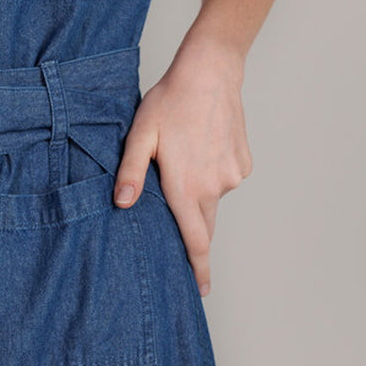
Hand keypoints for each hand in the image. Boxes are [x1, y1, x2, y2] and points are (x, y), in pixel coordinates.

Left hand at [113, 39, 252, 295]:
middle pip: (203, 226)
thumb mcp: (139, 136)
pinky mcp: (243, 163)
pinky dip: (211, 175)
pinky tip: (198, 151)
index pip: (194, 241)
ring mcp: (232, 176)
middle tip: (180, 250)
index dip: (197, 269)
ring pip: (212, 199)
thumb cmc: (170, 102)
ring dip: (197, 195)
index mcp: (186, 187)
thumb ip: (130, 174)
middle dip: (194, 240)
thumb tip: (122, 206)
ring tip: (181, 164)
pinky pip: (223, 180)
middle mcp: (214, 187)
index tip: (201, 292)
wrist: (211, 74)